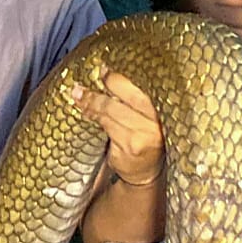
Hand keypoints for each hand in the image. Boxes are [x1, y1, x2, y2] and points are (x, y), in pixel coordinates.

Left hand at [70, 67, 164, 186]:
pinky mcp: (126, 149)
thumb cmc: (147, 139)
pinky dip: (93, 116)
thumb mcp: (149, 117)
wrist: (146, 173)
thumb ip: (136, 98)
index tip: (104, 69)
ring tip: (78, 95)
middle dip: (104, 89)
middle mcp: (153, 124)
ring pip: (110, 113)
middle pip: (124, 100)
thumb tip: (108, 74)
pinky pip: (105, 127)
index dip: (119, 79)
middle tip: (84, 84)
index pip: (140, 90)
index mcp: (163, 111)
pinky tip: (85, 110)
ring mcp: (139, 138)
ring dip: (91, 103)